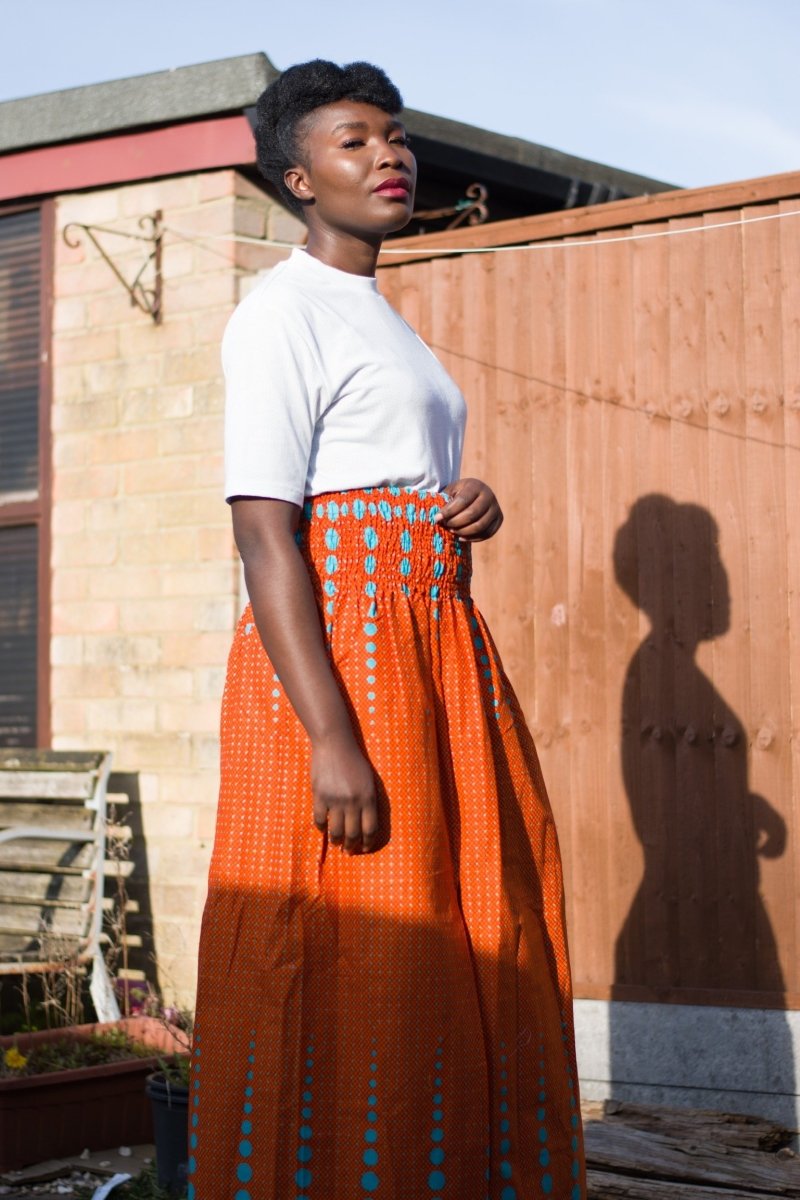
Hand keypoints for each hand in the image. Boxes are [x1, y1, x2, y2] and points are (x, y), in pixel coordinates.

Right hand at [311, 731, 377, 853]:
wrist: (335, 744)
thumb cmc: (354, 761)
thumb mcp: (368, 780)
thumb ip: (368, 801)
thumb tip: (366, 823)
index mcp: (368, 797)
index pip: (370, 829)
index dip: (368, 842)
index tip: (364, 848)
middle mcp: (353, 801)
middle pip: (353, 833)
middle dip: (352, 846)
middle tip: (349, 851)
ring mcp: (335, 800)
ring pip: (336, 831)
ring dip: (336, 841)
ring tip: (336, 843)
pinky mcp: (320, 796)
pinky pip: (320, 819)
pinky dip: (321, 828)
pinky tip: (323, 829)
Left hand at [434, 478, 502, 540]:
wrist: (474, 495)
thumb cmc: (458, 494)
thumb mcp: (451, 492)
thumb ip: (445, 502)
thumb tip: (438, 517)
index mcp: (475, 485)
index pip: (462, 501)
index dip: (449, 511)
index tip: (437, 518)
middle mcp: (489, 495)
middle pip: (472, 514)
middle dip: (455, 522)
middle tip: (446, 525)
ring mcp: (496, 508)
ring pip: (480, 526)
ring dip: (463, 532)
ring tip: (452, 531)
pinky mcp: (499, 519)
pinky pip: (486, 533)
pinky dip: (472, 538)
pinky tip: (461, 537)